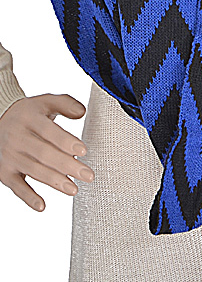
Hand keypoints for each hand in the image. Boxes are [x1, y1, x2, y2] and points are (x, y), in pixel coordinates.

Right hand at [0, 93, 94, 212]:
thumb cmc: (30, 113)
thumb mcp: (46, 101)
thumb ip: (65, 104)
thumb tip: (82, 112)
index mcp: (29, 118)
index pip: (49, 131)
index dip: (66, 142)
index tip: (83, 151)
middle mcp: (17, 137)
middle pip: (44, 154)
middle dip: (67, 166)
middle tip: (88, 175)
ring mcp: (10, 156)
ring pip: (34, 171)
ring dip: (54, 182)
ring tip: (73, 189)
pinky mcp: (5, 172)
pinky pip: (16, 187)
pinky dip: (28, 197)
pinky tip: (42, 206)